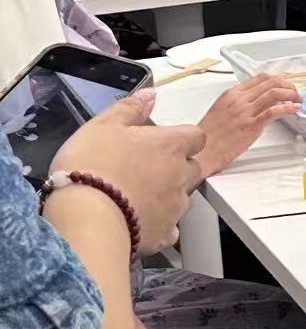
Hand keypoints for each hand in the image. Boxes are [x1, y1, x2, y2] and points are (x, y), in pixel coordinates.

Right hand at [51, 90, 204, 254]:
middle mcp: (181, 174)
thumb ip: (130, 109)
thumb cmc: (93, 165)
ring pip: (181, 197)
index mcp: (171, 145)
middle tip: (144, 170)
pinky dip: (158, 224)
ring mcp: (176, 206)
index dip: (182, 139)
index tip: (162, 142)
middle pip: (191, 167)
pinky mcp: (165, 234)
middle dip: (175, 167)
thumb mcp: (103, 126)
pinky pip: (169, 228)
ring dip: (165, 195)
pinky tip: (138, 222)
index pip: (196, 136)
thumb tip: (151, 94)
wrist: (87, 216)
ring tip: (134, 197)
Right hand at [196, 74, 300, 176]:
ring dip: (291, 94)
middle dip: (287, 85)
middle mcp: (239, 99)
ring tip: (298, 99)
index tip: (286, 83)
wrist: (202, 150)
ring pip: (274, 93)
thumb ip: (239, 103)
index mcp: (232, 94)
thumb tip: (257, 102)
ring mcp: (246, 111)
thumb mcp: (222, 110)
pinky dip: (288, 108)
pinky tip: (294, 109)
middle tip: (295, 92)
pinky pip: (274, 111)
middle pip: (270, 82)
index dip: (277, 79)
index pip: (259, 78)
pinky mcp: (252, 125)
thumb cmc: (210, 134)